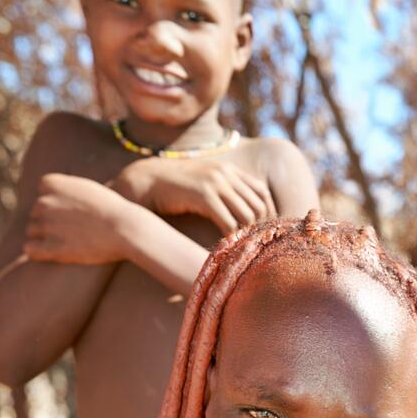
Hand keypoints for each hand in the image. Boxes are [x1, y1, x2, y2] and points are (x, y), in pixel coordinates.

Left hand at [23, 173, 129, 264]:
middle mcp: (44, 202)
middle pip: (35, 212)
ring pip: (32, 230)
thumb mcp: (87, 188)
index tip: (71, 209)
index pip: (41, 191)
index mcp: (52, 183)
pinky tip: (52, 252)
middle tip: (71, 228)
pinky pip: (30, 249)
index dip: (55, 201)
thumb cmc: (111, 209)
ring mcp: (46, 225)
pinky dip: (37, 251)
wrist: (126, 229)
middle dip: (48, 220)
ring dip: (44, 236)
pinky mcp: (52, 247)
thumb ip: (66, 189)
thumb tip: (49, 193)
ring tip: (66, 240)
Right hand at [113, 157, 275, 234]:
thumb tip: (242, 215)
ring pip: (247, 215)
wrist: (149, 180)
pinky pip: (228, 221)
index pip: (262, 192)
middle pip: (258, 205)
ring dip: (245, 234)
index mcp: (230, 170)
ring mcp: (215, 183)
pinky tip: (226, 246)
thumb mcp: (205, 183)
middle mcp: (226, 174)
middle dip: (259, 227)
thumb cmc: (176, 188)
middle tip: (252, 245)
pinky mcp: (204, 196)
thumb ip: (224, 192)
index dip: (267, 213)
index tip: (261, 232)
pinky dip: (231, 236)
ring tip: (239, 247)